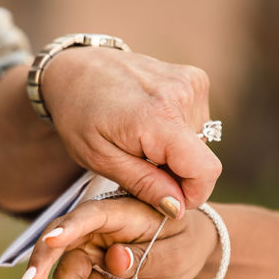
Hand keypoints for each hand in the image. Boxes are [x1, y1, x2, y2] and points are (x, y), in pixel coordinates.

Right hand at [20, 196, 217, 278]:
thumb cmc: (184, 244)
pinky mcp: (89, 271)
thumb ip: (144, 255)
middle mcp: (98, 230)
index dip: (70, 226)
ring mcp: (91, 251)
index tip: (51, 240)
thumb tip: (115, 258)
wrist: (187, 249)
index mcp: (121, 214)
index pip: (90, 216)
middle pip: (65, 244)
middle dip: (45, 264)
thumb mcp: (174, 251)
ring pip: (68, 273)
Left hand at [44, 47, 221, 217]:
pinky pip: (197, 121)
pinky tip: (147, 124)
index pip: (204, 170)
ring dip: (174, 151)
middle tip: (137, 165)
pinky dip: (176, 132)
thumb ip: (143, 184)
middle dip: (175, 173)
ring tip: (138, 141)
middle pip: (200, 158)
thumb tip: (178, 208)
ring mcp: (190, 82)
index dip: (192, 195)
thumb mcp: (99, 159)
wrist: (75, 70)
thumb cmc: (78, 115)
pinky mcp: (194, 78)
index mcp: (158, 116)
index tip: (167, 202)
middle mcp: (182, 94)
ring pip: (200, 142)